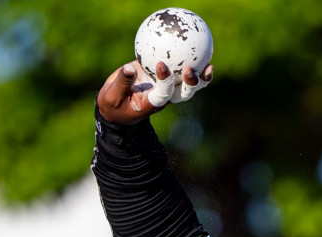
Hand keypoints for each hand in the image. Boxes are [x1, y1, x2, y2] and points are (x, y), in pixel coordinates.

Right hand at [97, 61, 212, 125]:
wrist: (117, 105)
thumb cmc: (113, 104)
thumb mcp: (112, 96)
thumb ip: (122, 83)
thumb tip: (130, 68)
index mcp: (152, 103)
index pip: (163, 93)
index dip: (165, 82)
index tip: (161, 65)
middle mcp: (164, 97)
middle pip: (184, 93)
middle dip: (191, 84)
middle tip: (190, 70)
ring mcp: (168, 88)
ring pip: (188, 85)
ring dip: (200, 77)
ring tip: (209, 64)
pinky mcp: (166, 78)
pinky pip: (181, 71)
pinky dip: (189, 61)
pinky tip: (194, 46)